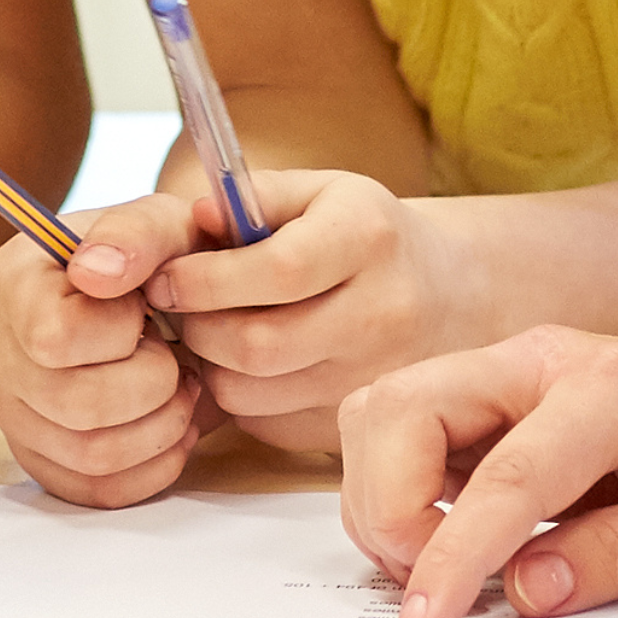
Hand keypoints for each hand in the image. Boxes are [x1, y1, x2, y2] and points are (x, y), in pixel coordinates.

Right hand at [0, 199, 204, 506]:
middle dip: (154, 387)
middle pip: (74, 405)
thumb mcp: (167, 225)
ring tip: (184, 392)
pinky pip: (96, 490)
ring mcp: (13, 408)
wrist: (175, 301)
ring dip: (161, 428)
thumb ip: (137, 233)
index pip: (54, 337)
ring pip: (90, 455)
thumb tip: (95, 271)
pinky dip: (152, 468)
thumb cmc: (167, 259)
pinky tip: (172, 429)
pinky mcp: (40, 456)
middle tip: (179, 360)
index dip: (120, 333)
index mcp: (14, 277)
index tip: (146, 310)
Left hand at [141, 168, 490, 455]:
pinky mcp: (355, 425)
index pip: (277, 271)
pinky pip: (266, 423)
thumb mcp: (323, 192)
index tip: (166, 277)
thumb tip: (196, 217)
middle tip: (179, 306)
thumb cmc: (366, 236)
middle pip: (257, 344)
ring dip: (211, 365)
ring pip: (251, 393)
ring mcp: (373, 379)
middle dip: (197, 326)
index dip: (205, 280)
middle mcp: (382, 314)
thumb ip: (256, 195)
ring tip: (215, 330)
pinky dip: (241, 396)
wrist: (451, 296)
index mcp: (370, 238)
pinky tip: (251, 362)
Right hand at [341, 322, 617, 617]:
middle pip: (401, 410)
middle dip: (388, 511)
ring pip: (381, 415)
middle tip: (430, 589)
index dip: (452, 556)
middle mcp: (532, 361)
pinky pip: (396, 432)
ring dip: (384, 503)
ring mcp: (496, 371)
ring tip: (442, 567)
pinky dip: (396, 494)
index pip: (504, 475)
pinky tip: (450, 538)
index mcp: (605, 387)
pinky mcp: (476, 394)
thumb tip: (524, 593)